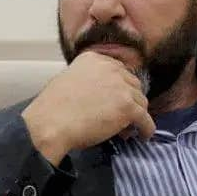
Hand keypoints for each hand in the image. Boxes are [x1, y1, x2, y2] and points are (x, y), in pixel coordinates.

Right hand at [21, 51, 154, 165]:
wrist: (50, 123)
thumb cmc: (53, 108)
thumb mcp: (69, 80)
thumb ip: (89, 80)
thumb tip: (103, 96)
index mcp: (94, 59)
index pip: (119, 72)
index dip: (120, 89)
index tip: (116, 102)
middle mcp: (111, 68)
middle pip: (133, 85)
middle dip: (129, 101)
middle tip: (121, 118)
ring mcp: (121, 87)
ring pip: (141, 102)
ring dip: (136, 116)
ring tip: (126, 130)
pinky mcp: (128, 106)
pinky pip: (146, 119)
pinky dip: (146, 129)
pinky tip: (143, 136)